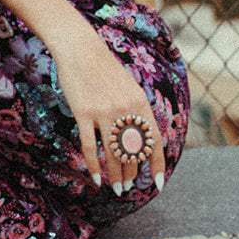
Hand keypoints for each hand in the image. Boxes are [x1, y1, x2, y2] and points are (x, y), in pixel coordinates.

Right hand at [52, 32, 164, 195]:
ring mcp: (104, 112)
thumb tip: (141, 139)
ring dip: (116, 176)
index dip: (157, 165)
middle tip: (126, 188)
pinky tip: (96, 178)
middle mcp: (126, 109)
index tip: (157, 184)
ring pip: (114, 154)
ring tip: (116, 189)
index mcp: (141, 104)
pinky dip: (94, 165)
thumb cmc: (104, 69)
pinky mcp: (84, 113)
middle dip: (131, 175)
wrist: (81, 49)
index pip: (154, 142)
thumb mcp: (130, 88)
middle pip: (133, 152)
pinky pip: (91, 146)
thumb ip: (137, 112)